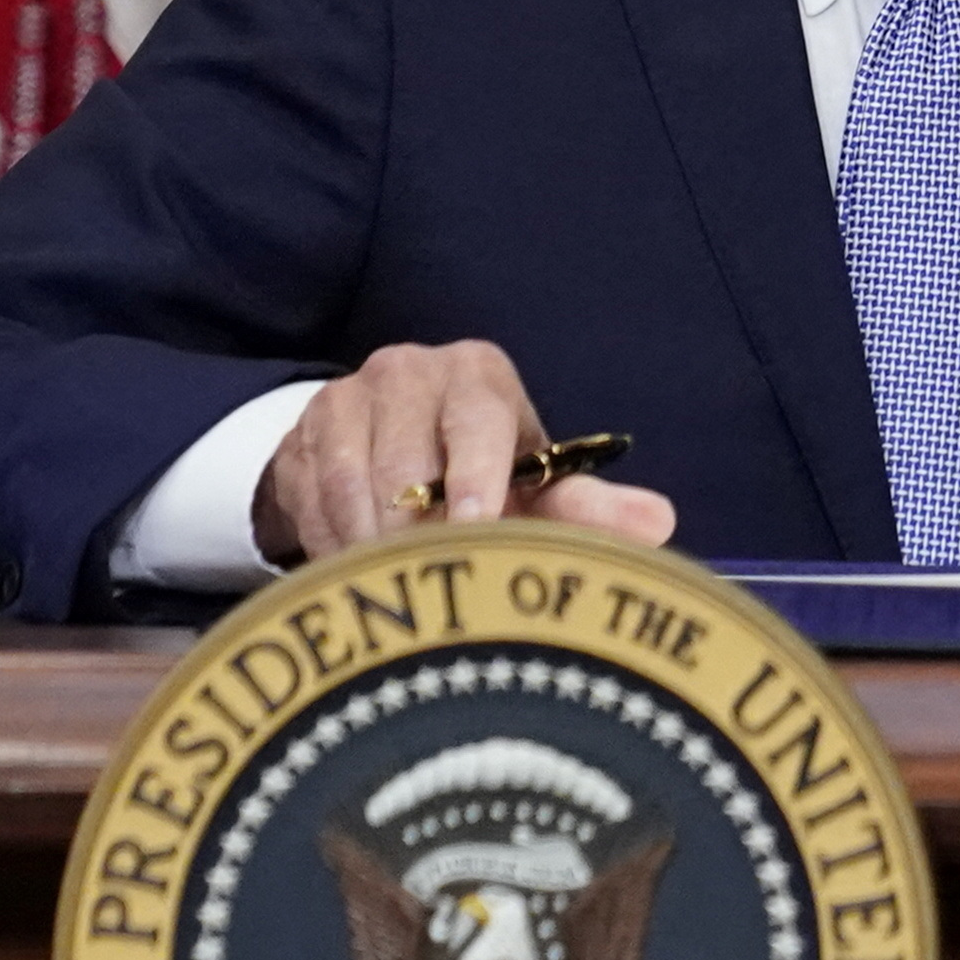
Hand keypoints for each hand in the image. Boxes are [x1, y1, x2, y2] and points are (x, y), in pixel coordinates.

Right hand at [253, 340, 679, 567]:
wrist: (390, 458)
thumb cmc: (485, 476)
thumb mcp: (536, 488)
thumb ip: (590, 508)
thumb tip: (658, 522)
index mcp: (479, 377)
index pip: (478, 420)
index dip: (477, 475)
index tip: (475, 525)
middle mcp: (410, 372)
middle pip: (406, 457)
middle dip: (418, 527)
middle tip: (430, 578)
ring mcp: (347, 399)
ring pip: (350, 480)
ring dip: (372, 544)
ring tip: (394, 586)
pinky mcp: (301, 434)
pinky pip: (311, 500)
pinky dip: (334, 544)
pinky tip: (355, 572)